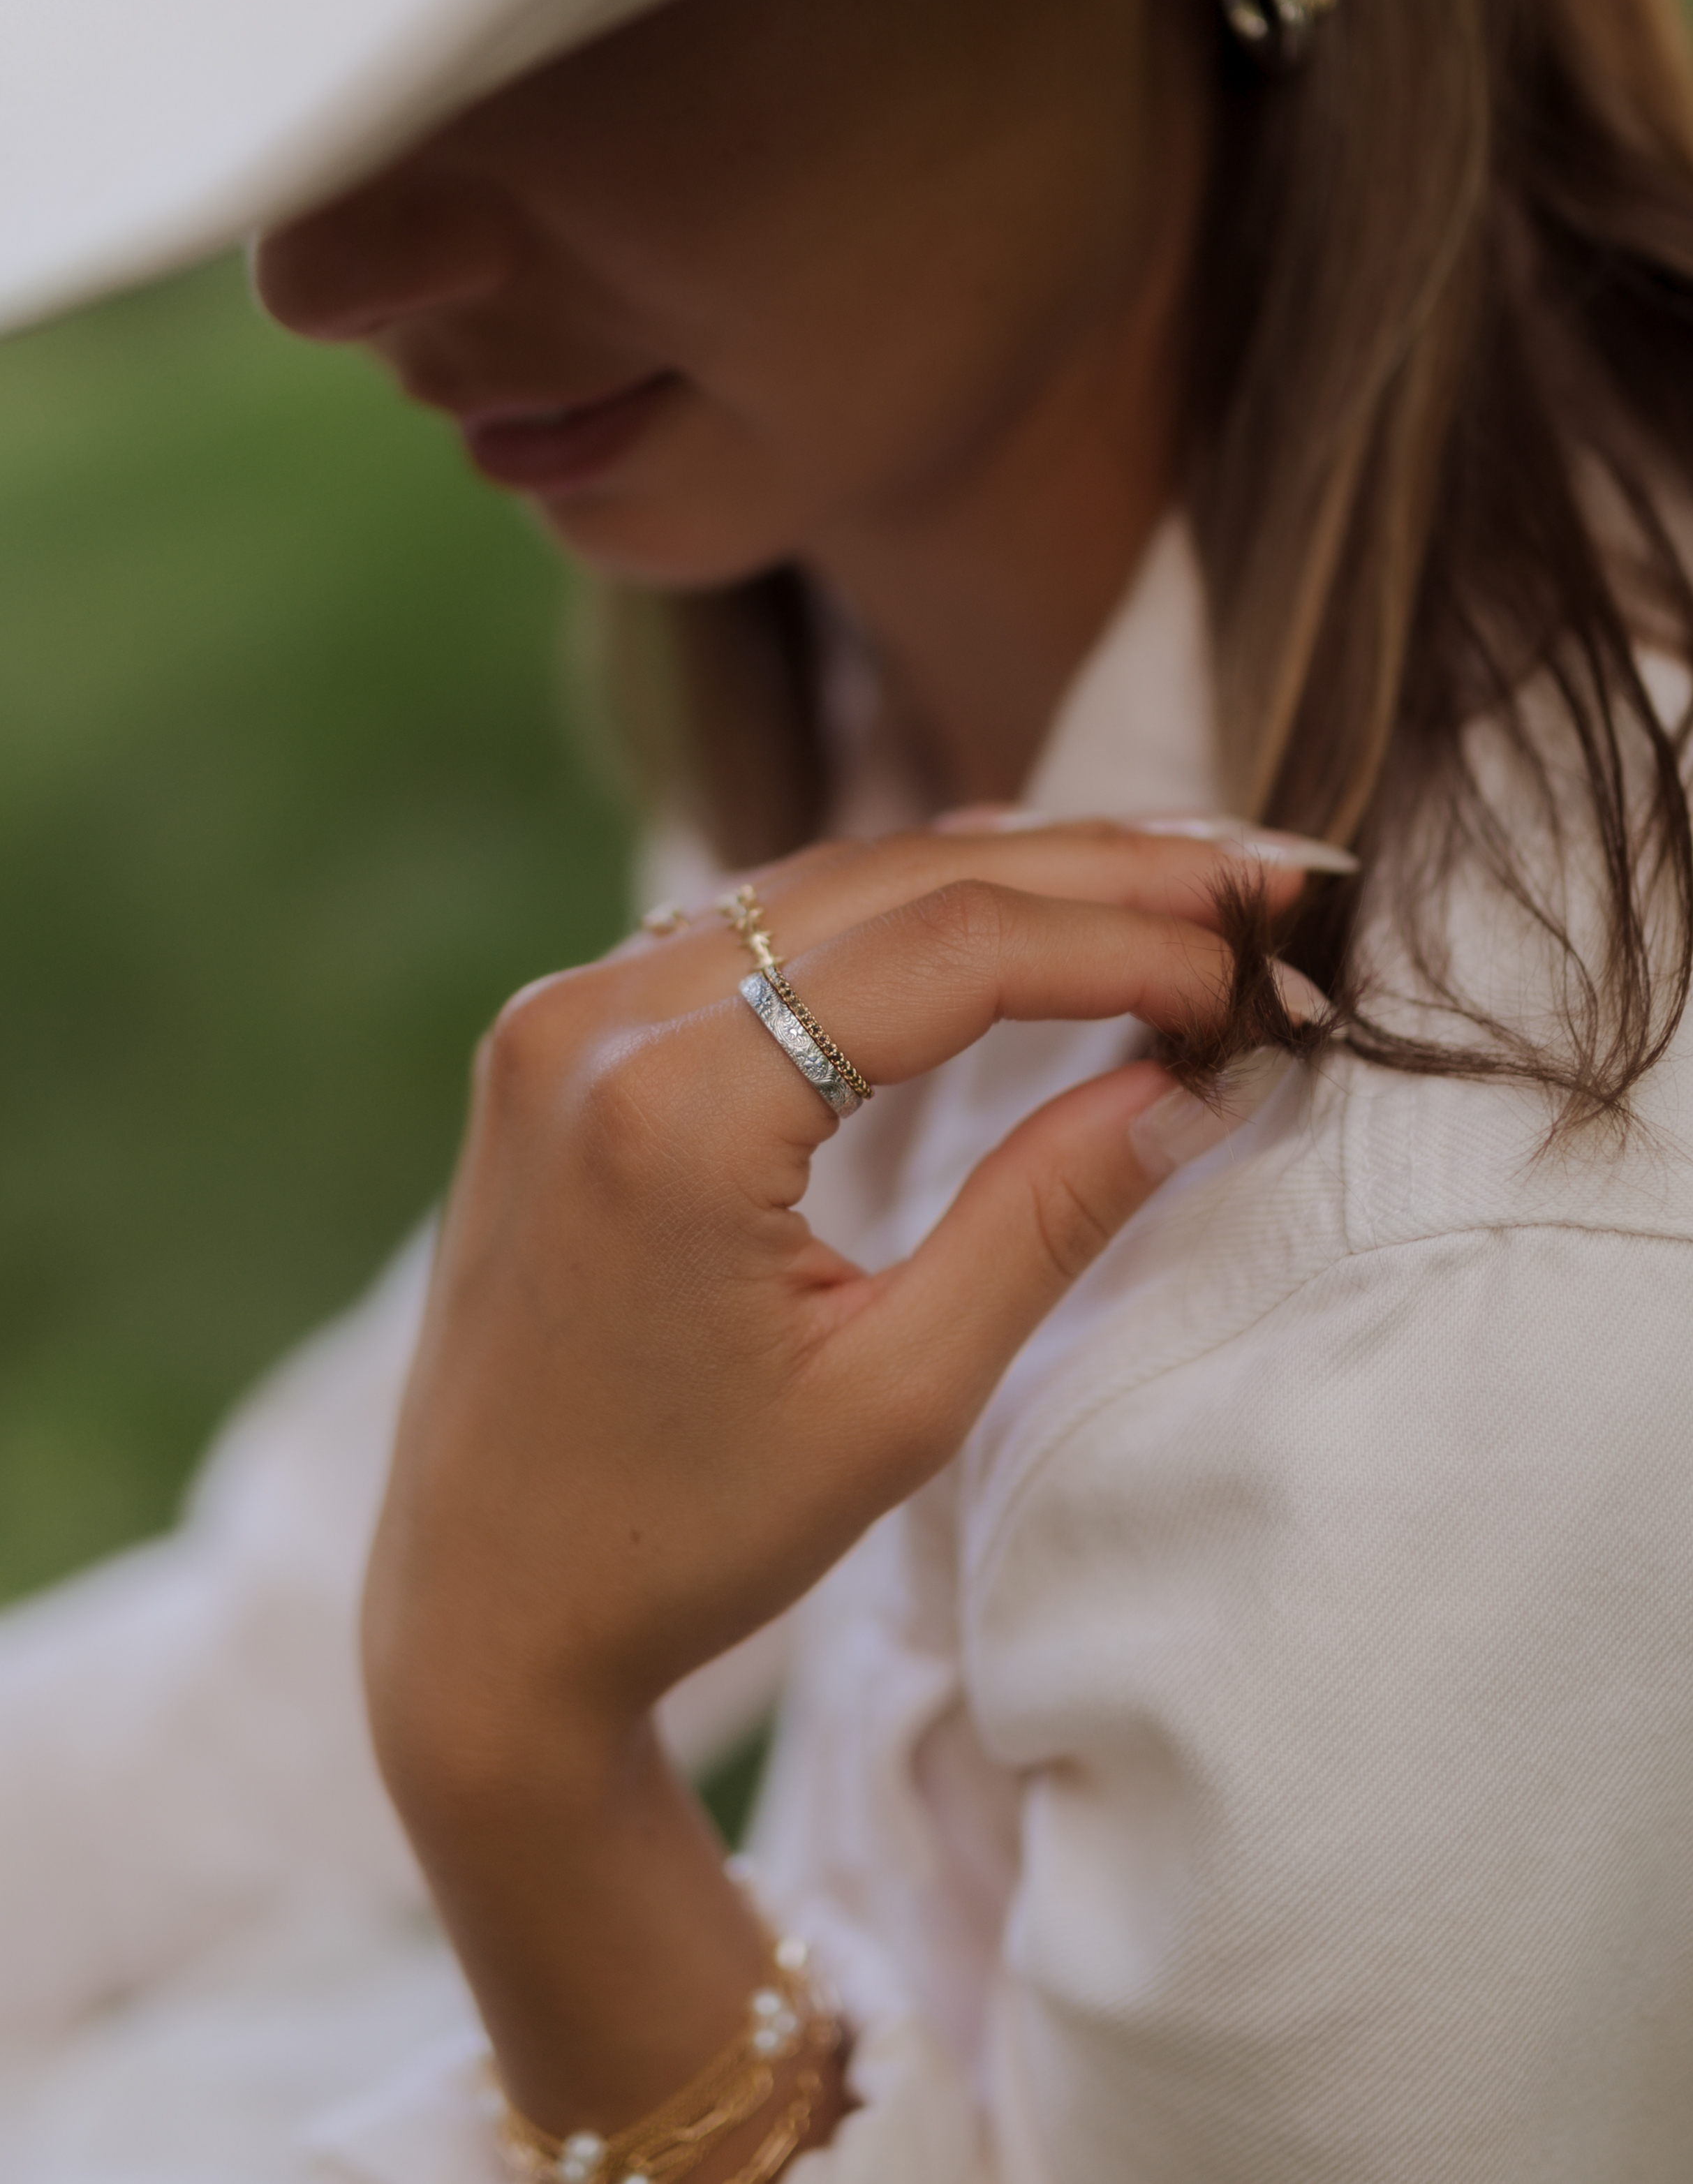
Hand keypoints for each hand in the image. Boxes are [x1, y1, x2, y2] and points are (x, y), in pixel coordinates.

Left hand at [360, 820, 1305, 2137]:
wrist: (478, 1609)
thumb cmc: (690, 1538)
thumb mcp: (899, 1395)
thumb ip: (1049, 1214)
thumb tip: (1200, 1077)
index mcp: (674, 1112)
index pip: (954, 950)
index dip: (1131, 939)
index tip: (1268, 961)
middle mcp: (596, 1021)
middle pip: (896, 880)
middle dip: (1098, 868)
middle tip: (1265, 874)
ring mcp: (559, 1015)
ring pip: (825, 884)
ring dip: (1003, 877)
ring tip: (1168, 884)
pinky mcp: (555, 1037)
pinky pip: (752, 929)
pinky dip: (893, 916)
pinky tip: (1007, 917)